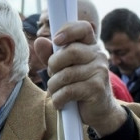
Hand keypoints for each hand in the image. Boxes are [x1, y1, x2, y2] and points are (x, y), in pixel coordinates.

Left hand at [34, 20, 124, 136]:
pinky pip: (69, 90)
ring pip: (67, 74)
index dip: (69, 30)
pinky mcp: (97, 88)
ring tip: (54, 91)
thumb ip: (51, 55)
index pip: (84, 28)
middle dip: (54, 64)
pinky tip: (60, 102)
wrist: (99, 110)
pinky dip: (58, 98)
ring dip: (54, 85)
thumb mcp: (63, 68)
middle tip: (52, 74)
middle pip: (71, 51)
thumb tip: (39, 41)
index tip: (56, 40)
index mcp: (91, 46)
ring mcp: (100, 71)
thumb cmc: (78, 85)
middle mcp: (99, 55)